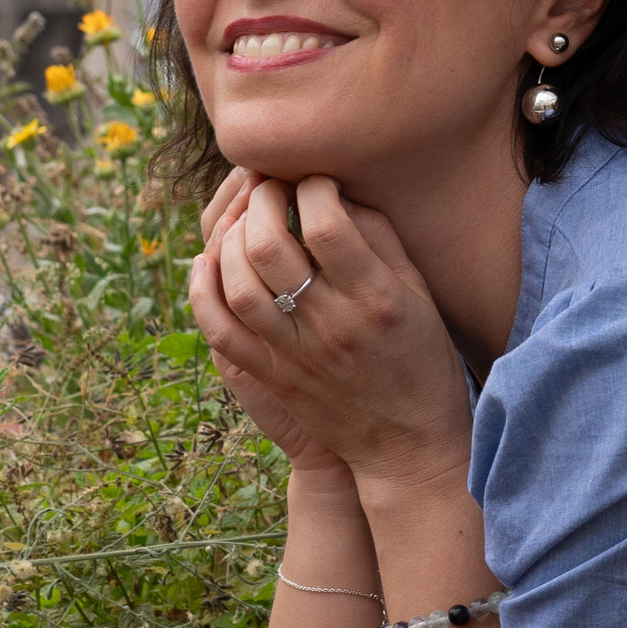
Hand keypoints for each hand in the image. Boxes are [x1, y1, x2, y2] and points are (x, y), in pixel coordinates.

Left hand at [189, 171, 473, 499]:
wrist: (408, 447)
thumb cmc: (422, 360)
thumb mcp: (419, 294)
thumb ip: (381, 239)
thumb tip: (338, 193)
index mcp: (376, 298)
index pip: (328, 223)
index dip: (313, 187)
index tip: (315, 180)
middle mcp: (331, 324)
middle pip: (270, 246)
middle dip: (261, 200)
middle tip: (269, 186)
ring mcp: (295, 353)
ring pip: (238, 284)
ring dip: (229, 239)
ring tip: (243, 219)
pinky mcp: (272, 376)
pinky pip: (221, 331)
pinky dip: (204, 291)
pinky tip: (207, 262)